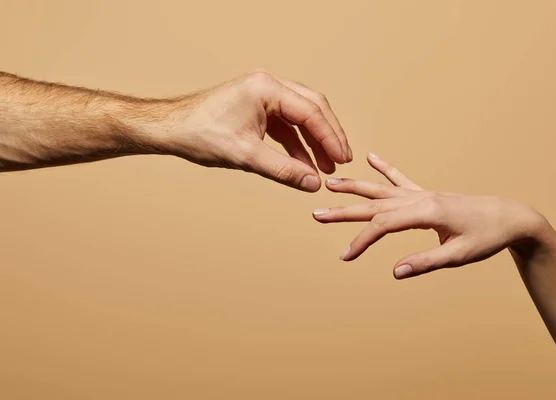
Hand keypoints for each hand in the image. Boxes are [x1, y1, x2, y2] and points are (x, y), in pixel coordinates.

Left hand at [152, 70, 351, 191]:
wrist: (171, 130)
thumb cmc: (201, 135)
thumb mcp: (246, 156)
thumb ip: (284, 170)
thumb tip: (314, 183)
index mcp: (266, 88)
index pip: (311, 111)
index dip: (330, 137)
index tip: (343, 159)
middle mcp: (268, 85)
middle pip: (312, 108)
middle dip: (328, 136)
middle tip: (342, 160)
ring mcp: (263, 95)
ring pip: (301, 116)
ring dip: (314, 141)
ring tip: (326, 167)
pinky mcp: (257, 108)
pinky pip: (285, 124)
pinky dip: (296, 144)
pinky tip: (304, 163)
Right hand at [312, 153, 546, 278]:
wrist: (510, 217)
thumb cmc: (487, 237)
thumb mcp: (458, 256)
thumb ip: (425, 263)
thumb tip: (393, 272)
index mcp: (426, 211)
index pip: (383, 225)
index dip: (361, 241)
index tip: (345, 256)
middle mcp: (420, 198)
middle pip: (374, 203)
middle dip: (344, 209)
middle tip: (316, 213)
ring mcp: (422, 193)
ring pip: (381, 188)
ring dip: (355, 186)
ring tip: (330, 183)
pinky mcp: (426, 194)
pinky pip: (401, 179)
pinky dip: (385, 168)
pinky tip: (371, 158)